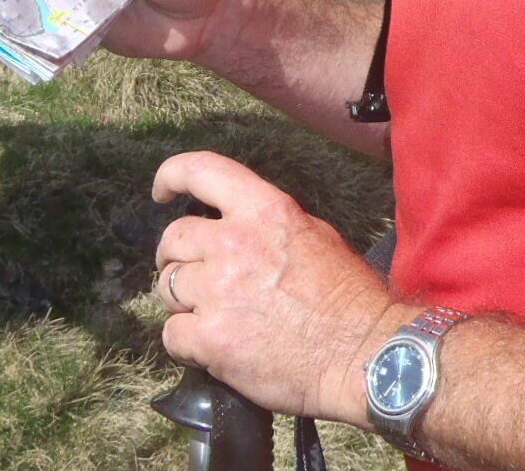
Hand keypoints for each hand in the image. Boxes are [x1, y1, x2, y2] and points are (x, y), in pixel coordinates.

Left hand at [153, 151, 405, 422]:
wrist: (361, 353)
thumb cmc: (349, 298)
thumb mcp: (315, 234)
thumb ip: (268, 224)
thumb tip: (238, 225)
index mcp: (265, 210)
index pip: (200, 171)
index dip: (171, 176)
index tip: (162, 192)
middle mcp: (234, 243)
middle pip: (173, 238)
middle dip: (176, 256)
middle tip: (192, 275)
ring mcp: (218, 291)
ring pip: (167, 286)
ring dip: (182, 301)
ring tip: (208, 314)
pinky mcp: (210, 338)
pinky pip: (171, 334)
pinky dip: (185, 342)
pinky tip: (210, 347)